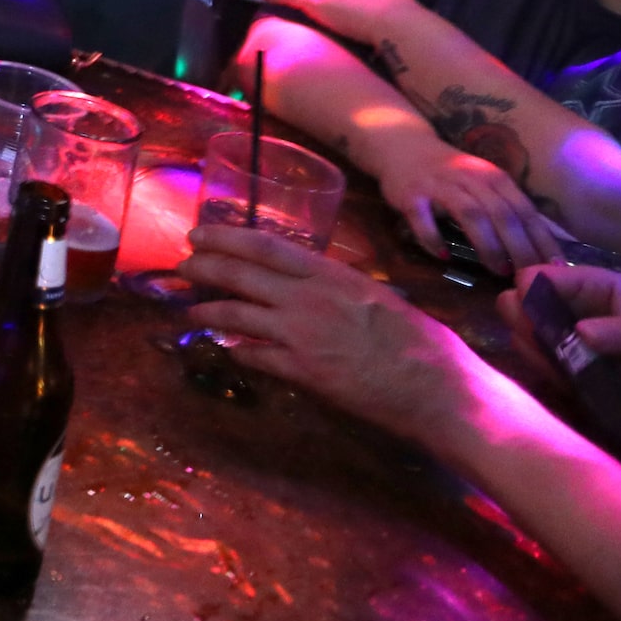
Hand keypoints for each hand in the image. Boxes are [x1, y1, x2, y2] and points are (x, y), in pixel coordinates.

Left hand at [184, 224, 479, 441]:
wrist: (439, 387)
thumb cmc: (420, 341)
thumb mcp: (377, 297)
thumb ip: (338, 288)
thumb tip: (311, 285)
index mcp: (332, 275)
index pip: (267, 246)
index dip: (227, 237)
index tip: (200, 233)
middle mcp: (310, 299)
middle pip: (242, 276)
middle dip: (206, 268)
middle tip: (182, 265)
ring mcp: (303, 336)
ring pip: (238, 317)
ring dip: (209, 311)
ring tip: (190, 309)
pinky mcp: (304, 373)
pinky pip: (256, 358)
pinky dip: (237, 352)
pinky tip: (226, 350)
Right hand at [375, 129, 564, 274]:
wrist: (404, 146)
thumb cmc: (451, 173)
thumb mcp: (485, 183)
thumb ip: (509, 208)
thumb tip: (545, 244)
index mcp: (494, 177)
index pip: (524, 210)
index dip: (542, 239)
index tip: (554, 268)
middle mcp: (470, 178)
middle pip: (501, 213)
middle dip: (519, 247)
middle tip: (528, 276)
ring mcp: (439, 184)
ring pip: (470, 213)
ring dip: (487, 244)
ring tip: (498, 270)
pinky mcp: (410, 193)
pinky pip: (422, 217)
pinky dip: (433, 237)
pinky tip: (443, 256)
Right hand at [501, 265, 620, 414]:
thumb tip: (579, 333)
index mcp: (599, 288)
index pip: (550, 278)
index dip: (530, 287)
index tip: (521, 303)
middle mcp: (583, 313)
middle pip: (536, 308)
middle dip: (523, 318)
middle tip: (526, 335)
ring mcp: (584, 346)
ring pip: (541, 341)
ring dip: (533, 347)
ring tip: (539, 357)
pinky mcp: (590, 376)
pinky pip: (559, 372)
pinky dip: (550, 374)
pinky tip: (550, 376)